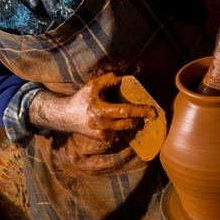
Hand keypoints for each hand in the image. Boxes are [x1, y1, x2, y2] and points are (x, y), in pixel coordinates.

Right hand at [29, 74, 156, 140]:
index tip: (154, 112)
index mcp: (101, 111)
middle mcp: (103, 126)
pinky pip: (117, 131)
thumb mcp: (92, 86)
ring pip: (124, 128)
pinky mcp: (102, 139)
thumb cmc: (80, 99)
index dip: (141, 111)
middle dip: (138, 118)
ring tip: (128, 113)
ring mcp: (103, 135)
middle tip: (146, 113)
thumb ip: (109, 80)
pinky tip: (115, 119)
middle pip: (129, 123)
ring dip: (129, 121)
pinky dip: (120, 125)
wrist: (65, 117)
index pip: (126, 112)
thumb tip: (124, 79)